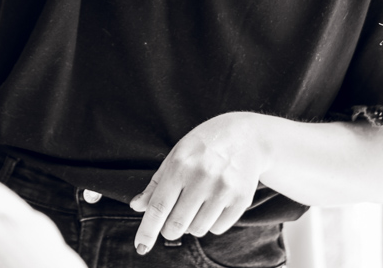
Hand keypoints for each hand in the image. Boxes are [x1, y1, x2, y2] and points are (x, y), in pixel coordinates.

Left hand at [129, 112, 270, 254]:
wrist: (246, 136)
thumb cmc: (204, 146)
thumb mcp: (176, 155)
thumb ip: (156, 183)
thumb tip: (137, 206)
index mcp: (180, 164)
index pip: (159, 206)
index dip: (147, 230)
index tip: (140, 246)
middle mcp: (202, 176)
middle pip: (176, 225)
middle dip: (169, 230)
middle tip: (171, 221)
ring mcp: (223, 188)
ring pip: (197, 229)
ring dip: (191, 225)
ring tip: (197, 204)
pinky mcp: (241, 198)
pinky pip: (217, 228)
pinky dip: (211, 223)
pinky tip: (214, 204)